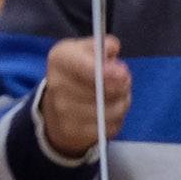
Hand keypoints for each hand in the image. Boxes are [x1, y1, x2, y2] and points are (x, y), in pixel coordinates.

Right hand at [36, 34, 128, 163]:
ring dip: (121, 103)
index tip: (123, 73)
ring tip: (117, 96)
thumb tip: (112, 49)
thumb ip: (101, 46)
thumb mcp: (84, 51)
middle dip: (120, 87)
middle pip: (101, 91)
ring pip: (109, 111)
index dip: (105, 72)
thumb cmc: (77, 73)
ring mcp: (63, 113)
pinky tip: (109, 111)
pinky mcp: (74, 133)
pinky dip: (116, 119)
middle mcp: (57, 86)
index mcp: (60, 59)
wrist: (56, 107)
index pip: (83, 66)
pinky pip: (109, 127)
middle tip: (124, 80)